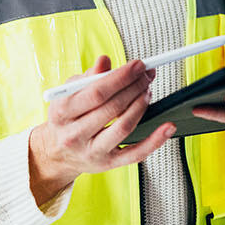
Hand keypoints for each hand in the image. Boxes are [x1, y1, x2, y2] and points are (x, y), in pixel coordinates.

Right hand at [28, 55, 174, 204]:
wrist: (57, 153)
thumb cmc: (67, 117)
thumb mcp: (69, 94)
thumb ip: (88, 77)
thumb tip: (105, 61)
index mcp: (62, 112)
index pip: (97, 92)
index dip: (121, 77)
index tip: (139, 65)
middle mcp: (75, 134)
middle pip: (112, 108)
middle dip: (135, 87)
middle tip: (147, 76)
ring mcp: (92, 151)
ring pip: (124, 127)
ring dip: (142, 105)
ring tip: (148, 91)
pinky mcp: (108, 164)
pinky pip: (135, 153)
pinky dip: (155, 140)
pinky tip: (168, 126)